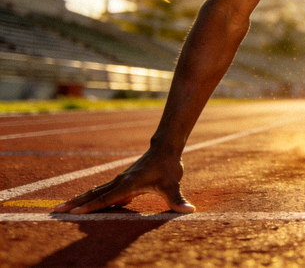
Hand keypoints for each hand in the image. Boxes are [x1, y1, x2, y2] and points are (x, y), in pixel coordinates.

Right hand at [53, 149, 194, 213]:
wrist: (165, 148)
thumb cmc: (168, 166)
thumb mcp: (173, 184)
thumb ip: (177, 199)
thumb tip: (189, 210)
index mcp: (128, 184)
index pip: (107, 198)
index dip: (92, 207)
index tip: (75, 213)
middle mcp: (120, 182)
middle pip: (94, 194)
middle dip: (76, 203)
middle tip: (56, 211)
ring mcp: (120, 181)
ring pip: (96, 191)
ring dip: (79, 200)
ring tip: (62, 208)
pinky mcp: (123, 181)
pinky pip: (103, 191)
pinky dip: (91, 198)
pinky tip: (85, 204)